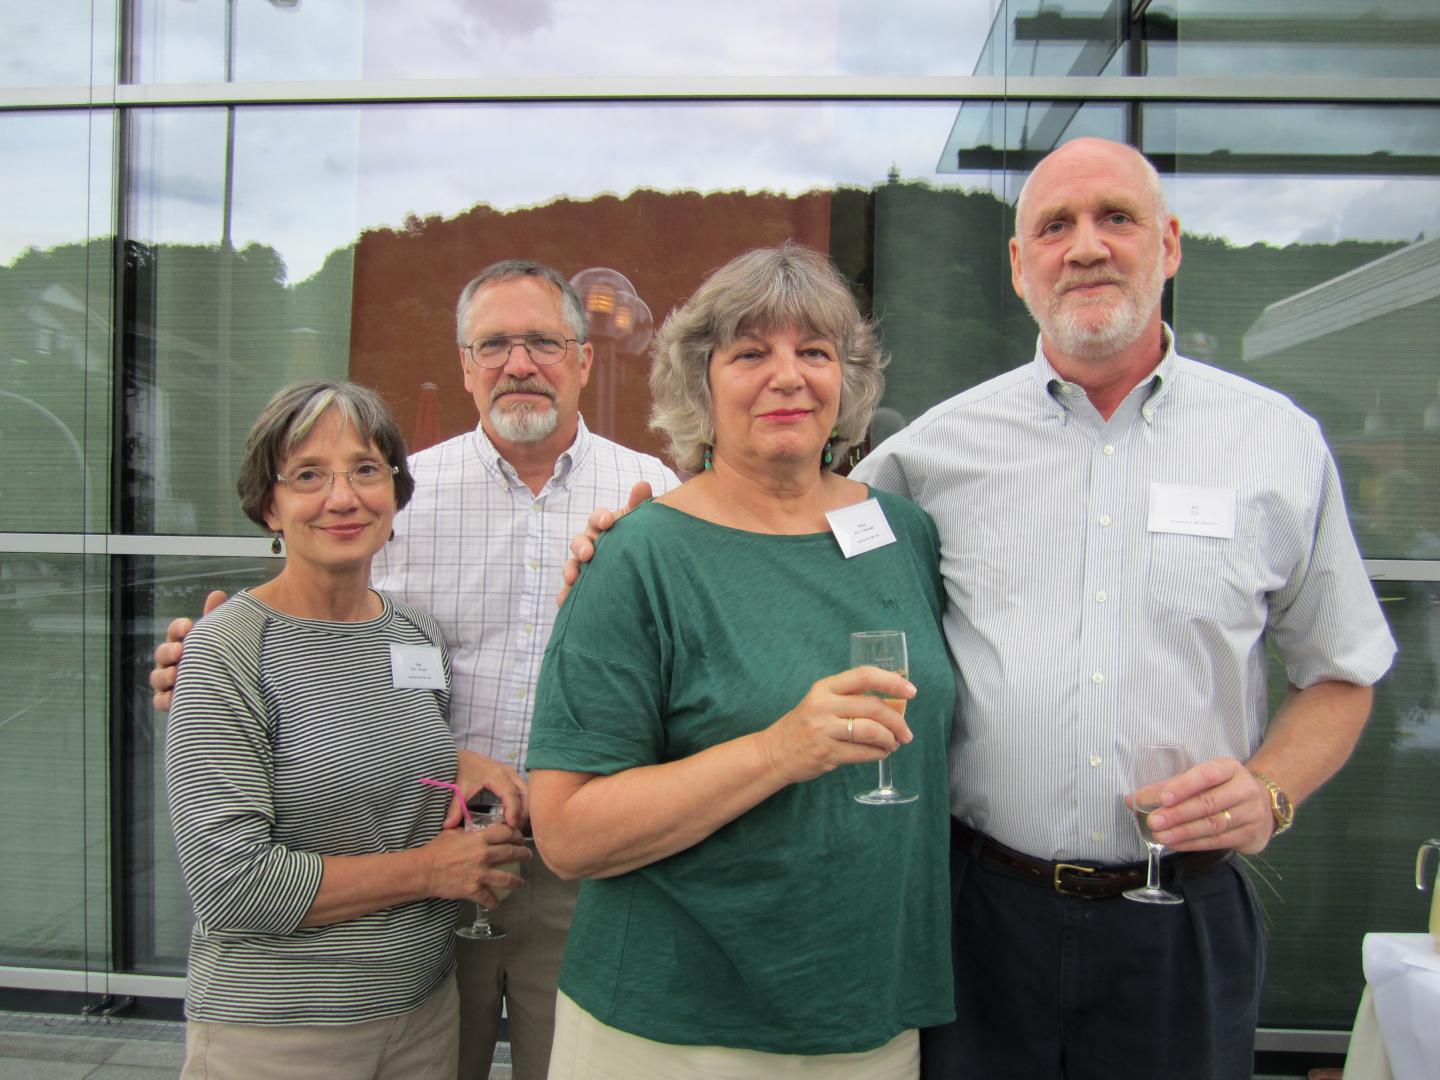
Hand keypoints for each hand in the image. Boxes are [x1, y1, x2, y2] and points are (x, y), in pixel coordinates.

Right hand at [149, 590, 226, 709]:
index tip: (189, 626)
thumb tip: (217, 593)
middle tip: (181, 650)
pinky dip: (166, 699)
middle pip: (162, 653)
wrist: (229, 687)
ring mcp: (168, 681)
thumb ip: (216, 618)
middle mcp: (171, 660)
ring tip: (176, 674)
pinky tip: (176, 697)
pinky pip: (161, 701)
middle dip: (169, 651)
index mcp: (183, 640)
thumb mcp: (219, 637)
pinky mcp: (170, 701)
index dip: (179, 628)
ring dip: (164, 675)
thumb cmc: (219, 655)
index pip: (175, 631)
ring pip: (157, 677)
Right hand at [422, 823, 530, 906]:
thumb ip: (466, 832)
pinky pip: (488, 898)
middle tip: (528, 856)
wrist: (423, 871)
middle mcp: (483, 855)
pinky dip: (493, 902)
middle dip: (523, 854)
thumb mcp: (452, 833)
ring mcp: (480, 874)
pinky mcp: (474, 890)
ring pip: (506, 878)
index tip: (519, 837)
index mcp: (479, 839)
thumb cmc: (435, 850)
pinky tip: (496, 904)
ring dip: (516, 881)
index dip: (515, 834)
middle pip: (511, 853)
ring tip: (521, 882)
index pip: (505, 833)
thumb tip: (473, 830)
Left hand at [447, 751, 527, 829]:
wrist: (458, 756)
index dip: (513, 810)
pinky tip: (513, 815)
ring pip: (526, 791)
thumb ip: (456, 808)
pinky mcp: (511, 775)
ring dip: (524, 808)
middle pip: (524, 793)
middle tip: (515, 828)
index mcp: (496, 775)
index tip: (511, 826)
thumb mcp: (458, 789)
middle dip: (523, 812)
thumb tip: (448, 826)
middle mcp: (508, 772)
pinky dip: (522, 803)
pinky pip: (522, 790)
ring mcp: (511, 772)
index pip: (511, 794)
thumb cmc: (460, 770)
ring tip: (515, 824)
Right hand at [557, 480, 652, 606]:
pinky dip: (565, 596)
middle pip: (579, 542)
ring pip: (572, 565)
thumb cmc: (635, 538)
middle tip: (588, 553)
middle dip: (581, 546)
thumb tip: (642, 484)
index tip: (608, 521)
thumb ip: (639, 504)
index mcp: (603, 526)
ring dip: (569, 570)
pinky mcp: (582, 586)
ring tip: (572, 578)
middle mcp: (590, 544)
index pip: (598, 519)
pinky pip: (570, 590)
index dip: (601, 518)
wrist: (639, 565)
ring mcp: (584, 565)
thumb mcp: (639, 522)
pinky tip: (562, 603)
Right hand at [756, 666, 915, 786]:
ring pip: (872, 731)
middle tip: (907, 732)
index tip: (911, 691)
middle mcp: (824, 705)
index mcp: (825, 687)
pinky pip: (863, 752)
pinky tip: (881, 753)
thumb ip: (849, 698)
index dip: (892, 681)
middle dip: (898, 721)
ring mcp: (824, 730)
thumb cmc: (804, 725)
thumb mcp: (821, 702)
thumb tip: (893, 702)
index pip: (864, 676)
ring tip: (894, 744)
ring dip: (890, 739)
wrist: (774, 752)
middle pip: (874, 706)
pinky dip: (879, 753)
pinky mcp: (827, 753)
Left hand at [1139, 756, 1273, 854]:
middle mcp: (1244, 789)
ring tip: (1160, 836)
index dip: (1184, 786)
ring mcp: (1250, 814)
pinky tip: (1175, 844)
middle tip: (1153, 821)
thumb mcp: (1202, 779)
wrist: (1263, 805)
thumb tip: (1134, 799)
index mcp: (1230, 768)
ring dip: (1183, 832)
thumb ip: (1171, 786)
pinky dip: (1193, 843)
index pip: (1206, 775)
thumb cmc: (1222, 788)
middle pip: (1208, 803)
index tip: (1162, 798)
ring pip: (1213, 825)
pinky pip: (1217, 841)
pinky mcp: (1249, 835)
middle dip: (1177, 814)